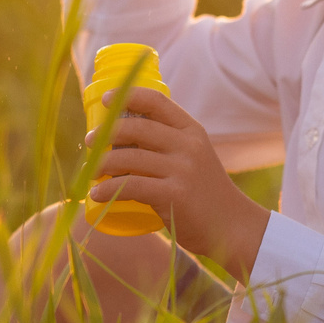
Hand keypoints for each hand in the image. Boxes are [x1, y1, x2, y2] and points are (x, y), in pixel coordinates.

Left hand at [88, 86, 268, 277]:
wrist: (232, 227)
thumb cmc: (205, 193)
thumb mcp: (194, 158)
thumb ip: (169, 144)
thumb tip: (122, 135)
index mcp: (192, 131)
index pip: (157, 101)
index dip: (128, 95)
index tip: (106, 99)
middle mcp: (188, 146)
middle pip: (137, 127)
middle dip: (107, 132)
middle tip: (90, 141)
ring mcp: (182, 170)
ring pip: (129, 157)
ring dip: (101, 163)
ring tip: (90, 172)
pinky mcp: (174, 195)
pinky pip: (131, 186)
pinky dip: (107, 190)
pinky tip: (96, 195)